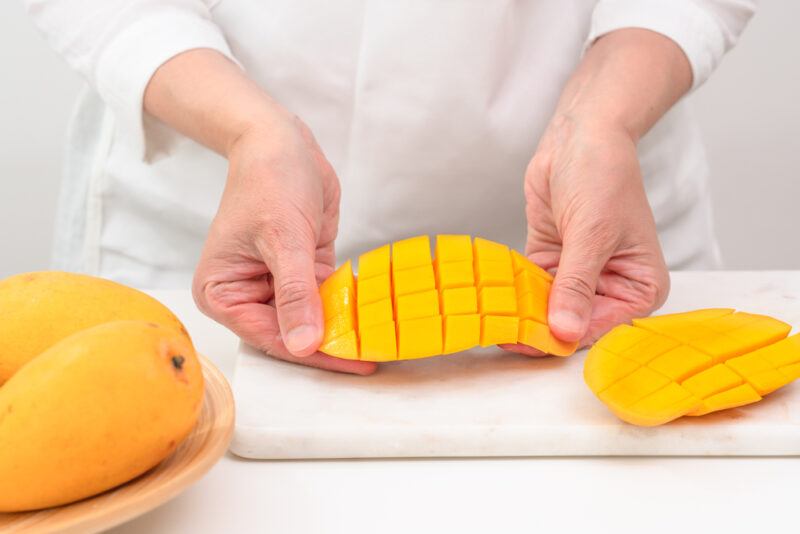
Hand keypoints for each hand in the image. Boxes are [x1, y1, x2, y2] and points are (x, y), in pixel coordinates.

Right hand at [192, 115, 376, 374]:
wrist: (282, 143)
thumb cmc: (269, 181)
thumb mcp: (284, 237)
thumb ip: (295, 293)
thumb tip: (304, 344)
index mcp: (222, 293)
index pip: (270, 336)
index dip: (311, 351)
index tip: (352, 362)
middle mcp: (245, 296)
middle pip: (290, 335)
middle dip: (328, 345)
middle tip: (371, 359)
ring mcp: (274, 287)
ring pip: (309, 322)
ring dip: (340, 329)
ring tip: (378, 344)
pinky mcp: (301, 275)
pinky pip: (323, 301)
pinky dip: (345, 308)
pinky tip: (372, 319)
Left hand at [501, 28, 689, 355]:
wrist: (580, 135)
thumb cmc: (603, 176)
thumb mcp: (591, 234)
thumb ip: (576, 285)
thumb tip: (565, 332)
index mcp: (640, 287)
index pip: (602, 328)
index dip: (566, 337)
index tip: (529, 344)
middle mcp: (611, 288)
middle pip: (572, 323)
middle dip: (539, 328)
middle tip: (501, 335)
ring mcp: (579, 276)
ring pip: (547, 309)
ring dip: (521, 313)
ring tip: (490, 322)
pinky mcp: (552, 262)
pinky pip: (531, 288)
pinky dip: (513, 293)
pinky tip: (491, 300)